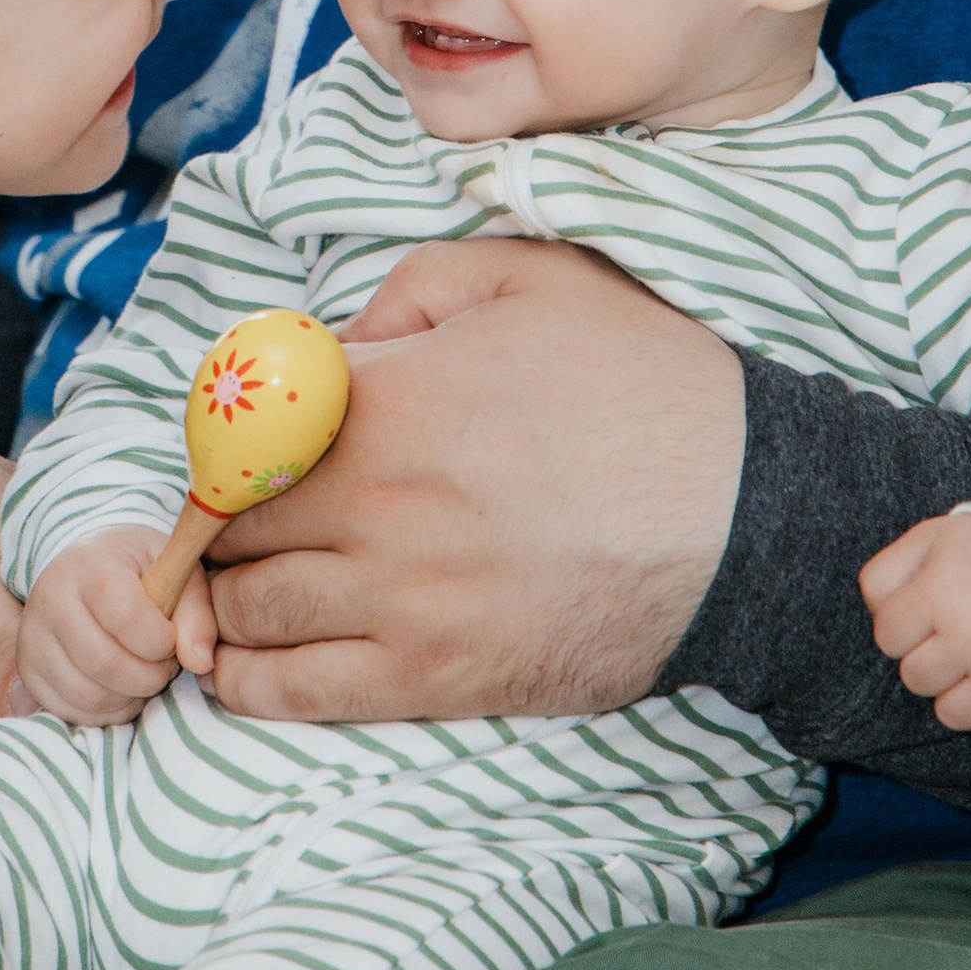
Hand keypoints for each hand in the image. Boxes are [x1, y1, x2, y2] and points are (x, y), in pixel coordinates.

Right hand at [15, 528, 216, 723]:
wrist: (85, 567)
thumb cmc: (138, 570)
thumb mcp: (176, 573)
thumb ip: (197, 615)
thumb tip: (200, 663)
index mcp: (90, 567)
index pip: (129, 620)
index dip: (162, 641)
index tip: (169, 636)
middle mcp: (51, 601)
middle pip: (106, 664)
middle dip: (149, 676)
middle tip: (161, 663)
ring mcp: (32, 639)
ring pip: (88, 695)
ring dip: (129, 697)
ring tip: (141, 672)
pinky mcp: (28, 671)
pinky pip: (71, 712)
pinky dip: (106, 712)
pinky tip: (120, 688)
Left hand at [203, 238, 742, 724]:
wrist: (747, 517)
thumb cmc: (643, 386)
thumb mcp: (530, 278)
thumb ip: (408, 286)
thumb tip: (330, 339)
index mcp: (388, 398)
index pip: (240, 422)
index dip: (230, 430)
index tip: (242, 442)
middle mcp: (377, 503)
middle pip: (229, 523)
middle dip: (223, 515)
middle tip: (238, 514)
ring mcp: (402, 601)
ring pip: (245, 609)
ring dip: (228, 595)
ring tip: (244, 580)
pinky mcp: (435, 680)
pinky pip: (291, 692)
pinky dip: (247, 677)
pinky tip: (245, 657)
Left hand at [860, 508, 970, 754]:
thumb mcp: (928, 540)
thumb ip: (883, 575)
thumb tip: (878, 621)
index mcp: (940, 592)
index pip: (886, 638)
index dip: (904, 623)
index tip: (931, 606)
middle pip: (915, 679)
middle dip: (930, 656)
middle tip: (961, 631)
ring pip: (952, 716)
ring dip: (960, 693)